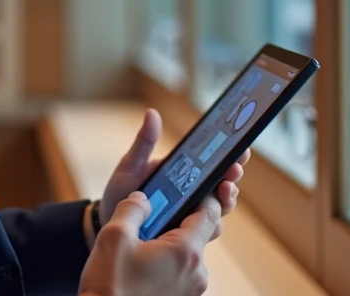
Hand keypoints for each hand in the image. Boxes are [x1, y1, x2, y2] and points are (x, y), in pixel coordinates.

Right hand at [79, 191, 220, 295]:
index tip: (190, 188)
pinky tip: (143, 264)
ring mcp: (191, 290)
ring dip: (171, 243)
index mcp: (185, 252)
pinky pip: (181, 272)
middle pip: (198, 234)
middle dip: (178, 221)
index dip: (202, 196)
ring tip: (143, 243)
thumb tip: (144, 199)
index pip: (210, 213)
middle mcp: (196, 273)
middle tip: (154, 215)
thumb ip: (133, 208)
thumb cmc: (109, 286)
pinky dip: (168, 262)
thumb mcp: (114, 236)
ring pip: (188, 254)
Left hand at [100, 109, 249, 236]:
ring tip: (224, 190)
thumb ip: (144, 142)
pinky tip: (207, 218)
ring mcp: (191, 214)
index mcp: (184, 173)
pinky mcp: (186, 236)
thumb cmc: (122, 192)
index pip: (214, 162)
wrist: (109, 224)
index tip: (240, 148)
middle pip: (223, 184)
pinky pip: (205, 231)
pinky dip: (210, 224)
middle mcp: (193, 193)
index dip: (231, 154)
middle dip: (232, 176)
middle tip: (233, 169)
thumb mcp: (131, 165)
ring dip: (226, 199)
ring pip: (219, 208)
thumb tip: (152, 113)